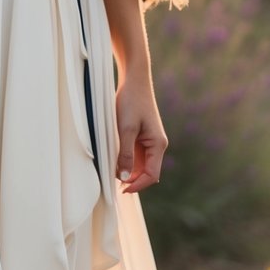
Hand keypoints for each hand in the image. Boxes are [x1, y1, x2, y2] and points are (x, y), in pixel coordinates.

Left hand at [115, 73, 167, 194]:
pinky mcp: (142, 134)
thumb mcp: (126, 129)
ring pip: (140, 164)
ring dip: (128, 169)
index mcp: (158, 145)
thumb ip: (126, 154)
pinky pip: (136, 153)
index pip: (152, 175)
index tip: (121, 190)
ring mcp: (149, 140)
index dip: (137, 185)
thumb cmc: (132, 101)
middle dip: (132, 179)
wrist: (134, 79)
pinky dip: (126, 158)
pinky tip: (114, 157)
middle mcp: (157, 144)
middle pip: (147, 172)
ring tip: (111, 170)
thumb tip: (125, 178)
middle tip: (113, 181)